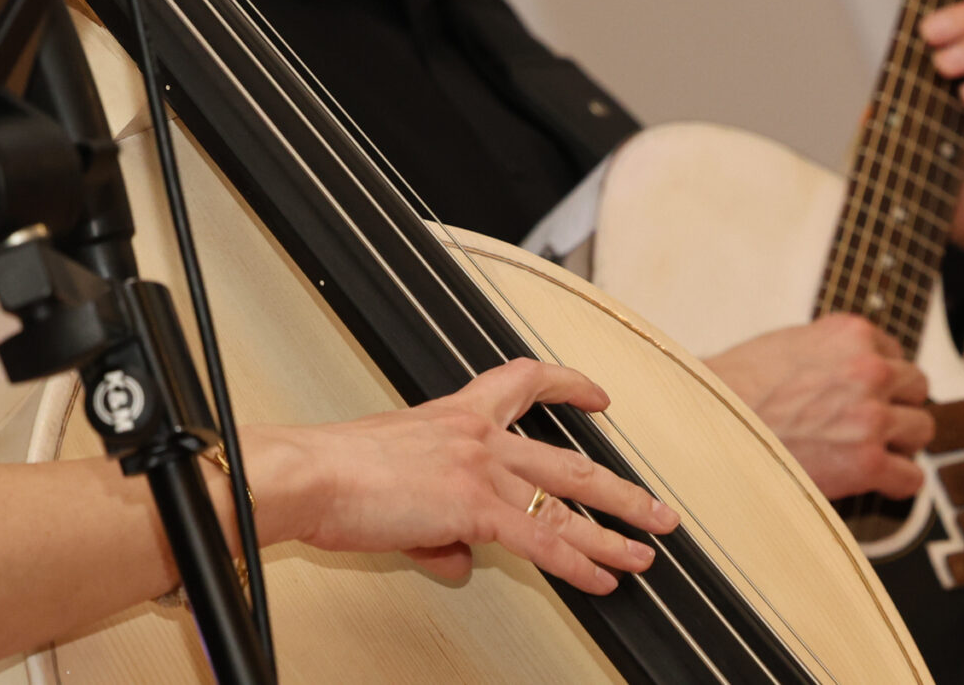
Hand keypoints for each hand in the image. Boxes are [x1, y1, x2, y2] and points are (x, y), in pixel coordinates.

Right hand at [252, 358, 676, 594]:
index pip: (522, 382)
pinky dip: (578, 565)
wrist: (308, 472)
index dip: (567, 385)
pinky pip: (542, 541)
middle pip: (567, 460)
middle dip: (620, 489)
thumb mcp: (393, 485)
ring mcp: (480, 470)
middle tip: (656, 508)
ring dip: (614, 534)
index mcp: (454, 416)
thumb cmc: (332, 470)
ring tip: (645, 555)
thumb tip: (461, 557)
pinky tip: (601, 580)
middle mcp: (476, 437)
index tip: (596, 394)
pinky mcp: (474, 507)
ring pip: (566, 504)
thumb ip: (439, 522)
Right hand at [706, 316, 932, 499]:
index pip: (895, 353)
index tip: (864, 393)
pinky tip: (869, 480)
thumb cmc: (735, 389)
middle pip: (917, 388)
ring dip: (898, 442)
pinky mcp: (869, 461)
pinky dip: (894, 483)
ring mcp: (872, 416)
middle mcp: (869, 369)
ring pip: (921, 430)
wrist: (708, 425)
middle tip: (866, 423)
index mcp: (850, 334)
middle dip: (895, 405)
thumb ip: (830, 352)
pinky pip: (911, 477)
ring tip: (863, 450)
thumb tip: (852, 369)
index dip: (880, 378)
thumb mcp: (787, 345)